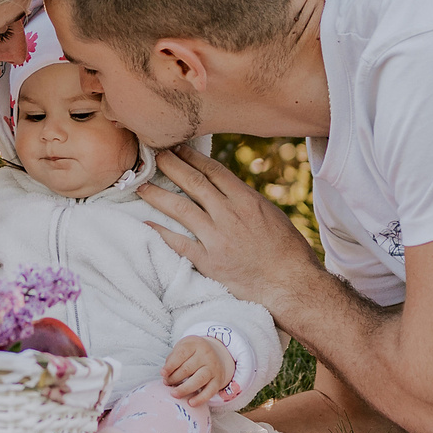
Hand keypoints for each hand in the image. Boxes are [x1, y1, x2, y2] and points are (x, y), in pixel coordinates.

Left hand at [137, 145, 332, 314]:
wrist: (291, 285)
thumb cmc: (288, 251)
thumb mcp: (272, 216)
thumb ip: (247, 202)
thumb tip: (229, 191)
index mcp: (247, 200)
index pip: (214, 171)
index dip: (192, 157)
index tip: (177, 148)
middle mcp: (229, 214)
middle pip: (194, 183)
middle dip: (171, 166)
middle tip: (154, 155)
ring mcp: (217, 238)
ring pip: (181, 209)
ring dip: (158, 195)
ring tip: (142, 185)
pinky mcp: (210, 262)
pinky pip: (179, 243)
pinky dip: (161, 232)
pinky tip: (147, 223)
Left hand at [162, 336, 232, 405]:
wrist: (217, 354)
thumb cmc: (194, 353)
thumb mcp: (183, 347)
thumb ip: (173, 358)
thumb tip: (165, 374)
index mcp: (195, 345)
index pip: (181, 354)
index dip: (170, 365)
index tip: (162, 373)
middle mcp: (206, 355)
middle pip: (188, 368)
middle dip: (174, 378)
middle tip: (166, 383)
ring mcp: (213, 368)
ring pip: (199, 379)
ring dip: (184, 388)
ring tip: (174, 394)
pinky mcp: (218, 380)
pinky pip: (210, 391)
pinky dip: (200, 398)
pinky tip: (191, 403)